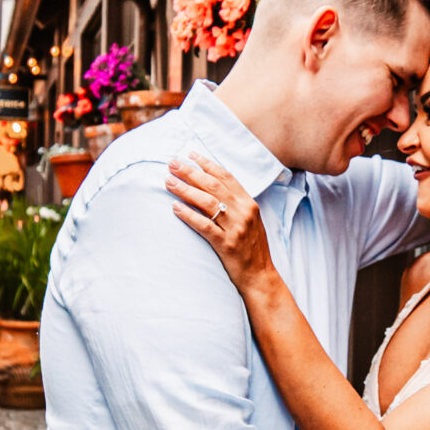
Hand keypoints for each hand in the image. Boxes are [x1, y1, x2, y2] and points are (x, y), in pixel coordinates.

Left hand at [168, 152, 273, 292]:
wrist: (260, 276)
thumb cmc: (251, 248)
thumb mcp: (249, 220)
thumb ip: (235, 203)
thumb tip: (212, 186)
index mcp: (249, 203)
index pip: (226, 177)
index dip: (207, 164)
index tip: (190, 154)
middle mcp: (243, 212)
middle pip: (213, 186)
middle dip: (191, 172)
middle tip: (172, 163)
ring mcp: (235, 228)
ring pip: (207, 203)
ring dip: (185, 190)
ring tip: (168, 182)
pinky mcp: (227, 245)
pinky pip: (204, 226)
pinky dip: (189, 215)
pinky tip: (175, 208)